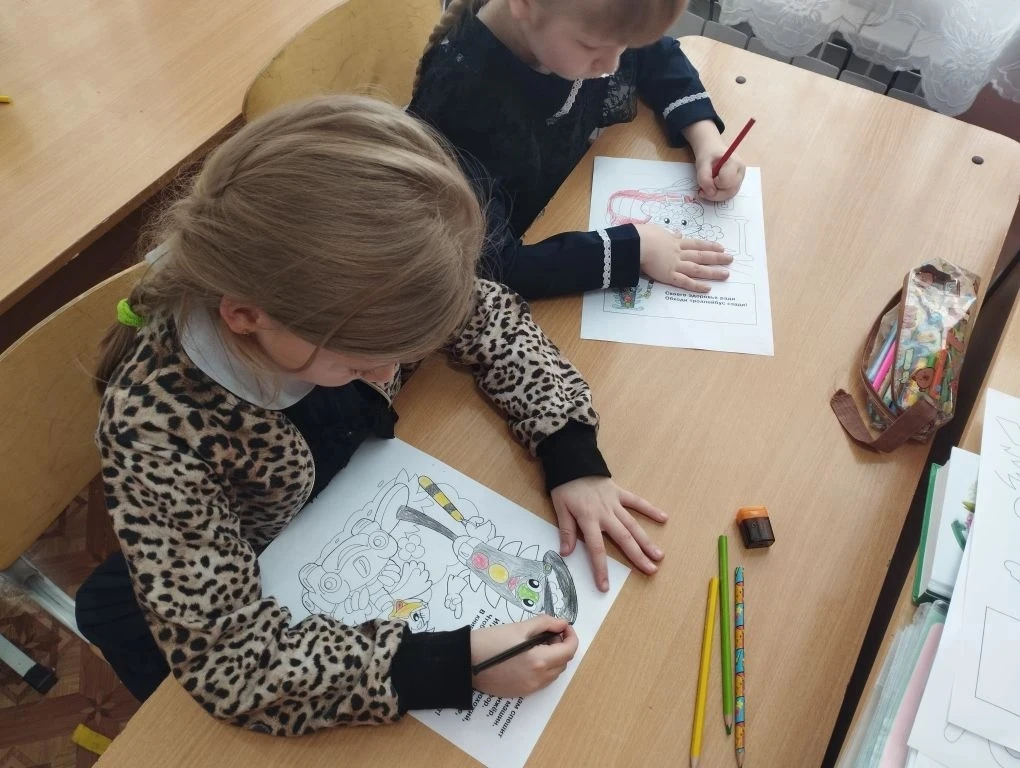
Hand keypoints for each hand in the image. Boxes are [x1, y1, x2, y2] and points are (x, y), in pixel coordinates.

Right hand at [471, 615, 578, 697]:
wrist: (463, 662)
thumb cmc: (490, 641)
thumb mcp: (518, 627)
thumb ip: (544, 623)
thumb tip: (561, 623)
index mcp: (540, 661)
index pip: (569, 650)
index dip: (570, 635)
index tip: (562, 626)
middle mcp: (538, 679)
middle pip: (563, 662)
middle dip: (561, 646)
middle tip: (548, 632)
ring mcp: (530, 688)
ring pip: (554, 673)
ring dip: (553, 658)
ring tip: (538, 643)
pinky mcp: (520, 692)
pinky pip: (541, 681)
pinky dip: (543, 668)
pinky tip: (529, 656)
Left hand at [550, 476, 666, 591]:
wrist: (573, 460)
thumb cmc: (565, 486)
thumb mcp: (559, 508)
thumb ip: (565, 530)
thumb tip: (566, 553)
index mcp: (588, 519)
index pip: (596, 549)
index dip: (601, 568)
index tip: (605, 586)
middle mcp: (605, 514)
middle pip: (623, 538)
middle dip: (637, 556)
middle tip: (651, 570)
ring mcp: (615, 503)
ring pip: (633, 524)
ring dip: (647, 540)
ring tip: (659, 555)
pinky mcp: (620, 493)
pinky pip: (637, 502)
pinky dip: (650, 509)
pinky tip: (664, 518)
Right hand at [635, 224, 731, 293]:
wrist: (635, 244)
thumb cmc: (641, 235)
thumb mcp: (656, 230)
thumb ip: (668, 234)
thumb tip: (676, 233)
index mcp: (674, 241)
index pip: (695, 244)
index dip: (709, 245)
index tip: (720, 247)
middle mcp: (678, 253)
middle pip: (701, 255)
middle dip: (717, 257)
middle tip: (730, 259)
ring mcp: (674, 264)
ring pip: (697, 268)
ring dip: (712, 272)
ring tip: (726, 274)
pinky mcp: (668, 275)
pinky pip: (685, 282)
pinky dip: (697, 286)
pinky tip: (708, 288)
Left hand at [695, 149, 745, 202]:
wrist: (712, 149)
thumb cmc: (708, 154)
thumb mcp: (702, 162)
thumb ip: (704, 177)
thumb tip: (710, 193)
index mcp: (735, 163)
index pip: (726, 181)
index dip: (714, 183)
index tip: (707, 176)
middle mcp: (740, 172)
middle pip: (730, 191)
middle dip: (714, 194)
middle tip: (702, 190)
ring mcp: (740, 179)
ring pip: (729, 195)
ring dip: (715, 196)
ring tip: (705, 188)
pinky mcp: (736, 184)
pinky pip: (727, 195)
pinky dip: (717, 195)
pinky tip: (711, 189)